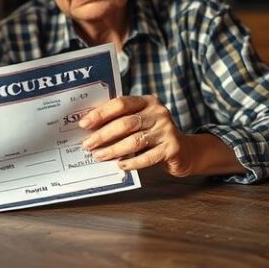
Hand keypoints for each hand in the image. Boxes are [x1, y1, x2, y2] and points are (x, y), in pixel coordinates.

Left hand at [80, 96, 244, 177]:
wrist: (184, 151)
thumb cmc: (153, 134)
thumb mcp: (140, 121)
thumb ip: (121, 120)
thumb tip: (90, 127)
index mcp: (147, 101)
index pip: (121, 103)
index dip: (101, 113)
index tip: (84, 124)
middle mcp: (158, 113)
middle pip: (125, 123)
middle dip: (103, 135)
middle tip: (88, 144)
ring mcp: (166, 130)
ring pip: (134, 141)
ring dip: (113, 150)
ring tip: (99, 156)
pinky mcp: (172, 148)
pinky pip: (147, 157)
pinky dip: (132, 162)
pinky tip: (120, 165)